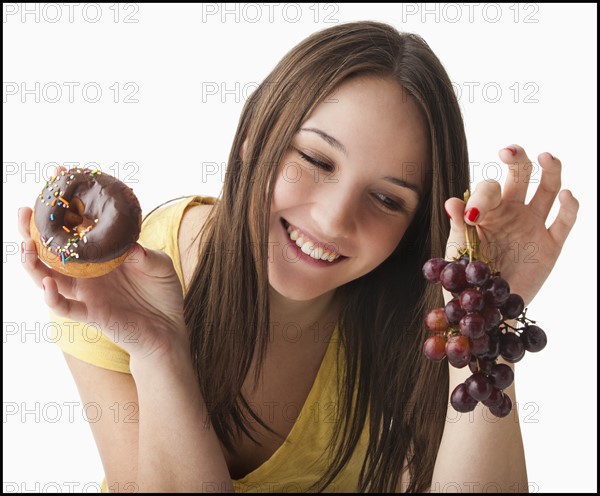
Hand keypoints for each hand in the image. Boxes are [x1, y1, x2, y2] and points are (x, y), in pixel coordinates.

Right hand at [19, 168, 187, 360]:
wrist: (168, 329)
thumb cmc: (163, 293)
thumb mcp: (159, 265)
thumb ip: (145, 254)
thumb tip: (129, 246)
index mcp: (101, 253)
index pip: (77, 225)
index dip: (66, 203)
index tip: (58, 175)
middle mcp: (87, 270)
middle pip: (50, 248)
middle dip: (32, 229)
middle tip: (25, 210)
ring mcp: (85, 291)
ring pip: (47, 275)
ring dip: (32, 261)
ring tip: (26, 244)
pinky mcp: (89, 313)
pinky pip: (64, 306)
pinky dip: (51, 297)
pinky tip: (48, 284)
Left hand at [444, 145, 578, 306]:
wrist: (484, 305)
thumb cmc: (466, 275)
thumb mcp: (458, 251)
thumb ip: (458, 227)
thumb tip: (451, 202)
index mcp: (486, 210)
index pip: (489, 190)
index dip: (482, 197)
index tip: (473, 215)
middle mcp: (511, 211)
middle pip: (520, 176)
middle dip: (516, 159)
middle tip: (508, 151)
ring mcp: (532, 225)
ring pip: (547, 189)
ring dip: (550, 170)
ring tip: (546, 157)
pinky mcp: (550, 245)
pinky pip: (563, 222)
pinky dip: (569, 207)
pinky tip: (567, 195)